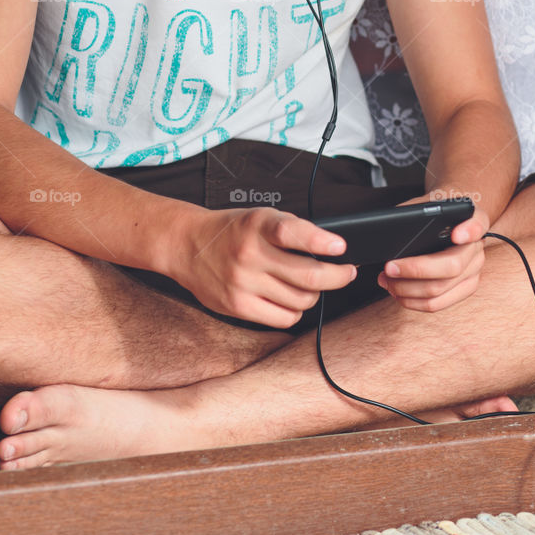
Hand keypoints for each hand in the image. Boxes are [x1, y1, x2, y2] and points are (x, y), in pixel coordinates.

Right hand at [171, 206, 357, 327]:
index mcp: (258, 225)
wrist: (188, 246)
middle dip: (337, 277)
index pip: (293, 232)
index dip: (321, 241)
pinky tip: (291, 299)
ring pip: (300, 300)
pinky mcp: (237, 306)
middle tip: (346, 273)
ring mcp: (243, 283)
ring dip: (314, 294)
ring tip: (310, 285)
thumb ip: (291, 230)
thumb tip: (330, 250)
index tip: (340, 248)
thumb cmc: (232, 231)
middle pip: (307, 275)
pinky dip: (295, 310)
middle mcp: (250, 254)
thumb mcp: (261, 217)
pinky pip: (283, 318)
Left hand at [375, 192, 488, 312]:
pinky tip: (397, 291)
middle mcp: (478, 248)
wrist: (451, 224)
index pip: (478, 224)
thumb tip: (391, 226)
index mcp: (474, 219)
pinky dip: (413, 301)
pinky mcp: (464, 289)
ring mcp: (474, 271)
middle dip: (415, 270)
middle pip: (452, 266)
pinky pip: (438, 304)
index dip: (469, 231)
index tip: (456, 235)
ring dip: (407, 289)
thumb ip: (415, 211)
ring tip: (387, 280)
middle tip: (390, 267)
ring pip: (441, 290)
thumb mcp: (426, 204)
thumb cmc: (435, 213)